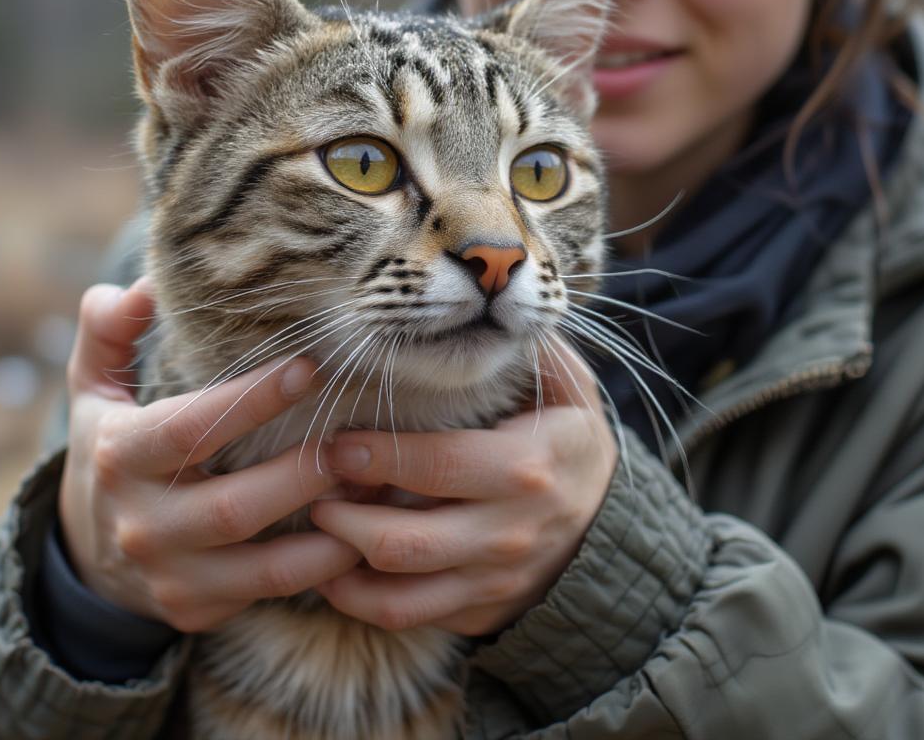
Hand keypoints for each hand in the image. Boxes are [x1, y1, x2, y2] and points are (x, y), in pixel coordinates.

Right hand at [58, 278, 360, 631]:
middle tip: (361, 434)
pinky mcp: (199, 611)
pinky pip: (274, 592)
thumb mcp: (94, 388)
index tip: (309, 368)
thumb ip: (109, 330)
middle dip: (307, 471)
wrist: (88, 551)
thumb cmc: (113, 448)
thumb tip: (141, 284)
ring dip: (333, 527)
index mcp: (120, 456)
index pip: (191, 427)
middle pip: (237, 506)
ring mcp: (172, 577)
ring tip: (378, 483)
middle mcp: (143, 524)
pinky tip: (364, 527)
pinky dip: (325, 565)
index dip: (252, 400)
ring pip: (267, 566)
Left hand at [311, 346, 616, 635]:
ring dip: (340, 565)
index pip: (433, 466)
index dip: (374, 455)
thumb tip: (495, 305)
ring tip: (315, 528)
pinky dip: (360, 600)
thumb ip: (534, 350)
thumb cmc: (573, 445)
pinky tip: (333, 571)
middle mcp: (507, 534)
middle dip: (341, 518)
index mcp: (525, 469)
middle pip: (402, 541)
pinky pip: (408, 617)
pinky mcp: (479, 612)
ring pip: (397, 593)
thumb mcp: (571, 390)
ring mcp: (493, 582)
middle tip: (312, 488)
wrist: (611, 529)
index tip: (336, 442)